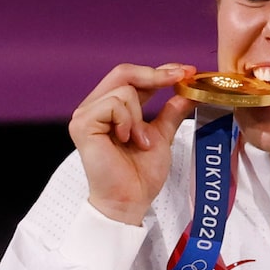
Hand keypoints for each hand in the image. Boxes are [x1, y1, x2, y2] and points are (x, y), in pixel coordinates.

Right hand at [68, 63, 192, 226]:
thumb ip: (170, 113)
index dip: (160, 70)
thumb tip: (187, 93)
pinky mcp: (83, 124)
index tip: (187, 71)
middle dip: (156, 75)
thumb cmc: (140, 174)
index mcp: (112, 108)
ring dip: (141, 117)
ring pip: (124, 90)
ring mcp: (86, 114)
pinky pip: (114, 105)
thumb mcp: (162, 136)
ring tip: (140, 142)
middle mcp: (95, 107)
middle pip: (124, 72)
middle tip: (180, 79)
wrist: (130, 199)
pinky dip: (128, 122)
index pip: (132, 77)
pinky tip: (127, 140)